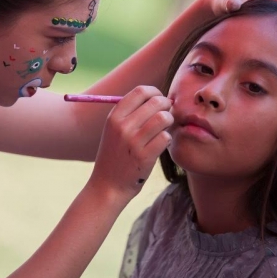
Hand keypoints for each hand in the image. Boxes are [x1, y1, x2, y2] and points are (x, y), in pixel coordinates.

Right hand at [88, 86, 172, 204]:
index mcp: (114, 117)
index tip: (159, 100)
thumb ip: (131, 113)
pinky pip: (166, 137)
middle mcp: (122, 126)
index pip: (140, 91)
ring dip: (169, 121)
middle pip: (155, 102)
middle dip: (166, 106)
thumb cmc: (115, 156)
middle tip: (166, 115)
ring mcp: (133, 142)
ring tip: (164, 129)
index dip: (155, 92)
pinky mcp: (144, 157)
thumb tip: (157, 97)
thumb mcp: (114, 131)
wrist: (107, 186)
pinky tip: (161, 144)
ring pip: (163, 118)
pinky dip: (167, 139)